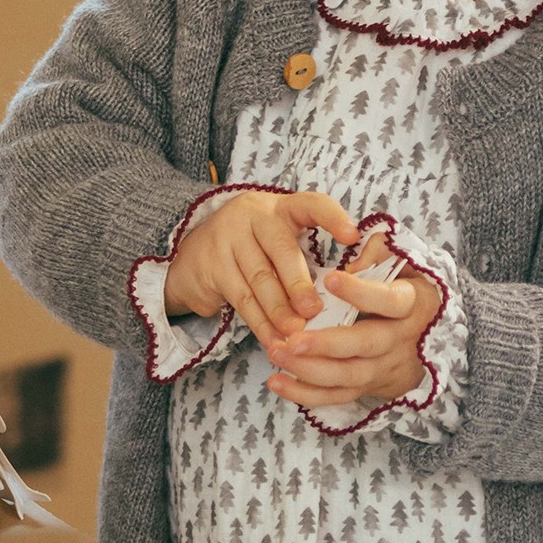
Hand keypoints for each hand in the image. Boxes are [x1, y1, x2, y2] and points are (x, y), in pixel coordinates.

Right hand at [163, 187, 358, 350]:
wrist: (191, 258)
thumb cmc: (250, 251)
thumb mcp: (276, 241)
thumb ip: (303, 256)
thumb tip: (339, 294)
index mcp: (280, 208)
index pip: (310, 204)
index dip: (332, 218)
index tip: (352, 236)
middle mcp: (254, 216)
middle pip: (281, 250)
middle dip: (299, 284)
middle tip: (314, 311)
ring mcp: (228, 238)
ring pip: (260, 278)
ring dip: (280, 310)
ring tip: (296, 332)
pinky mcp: (212, 265)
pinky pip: (241, 298)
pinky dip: (260, 322)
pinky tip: (274, 338)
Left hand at [264, 230, 442, 410]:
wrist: (425, 337)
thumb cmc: (403, 288)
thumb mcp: (404, 262)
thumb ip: (381, 252)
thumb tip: (354, 263)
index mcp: (413, 303)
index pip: (390, 300)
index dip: (361, 292)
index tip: (331, 280)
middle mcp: (399, 340)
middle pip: (364, 345)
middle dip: (327, 344)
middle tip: (293, 339)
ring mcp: (382, 367)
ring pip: (346, 375)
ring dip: (308, 368)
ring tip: (276, 353)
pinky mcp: (365, 387)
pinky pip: (335, 396)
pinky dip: (304, 393)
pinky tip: (277, 382)